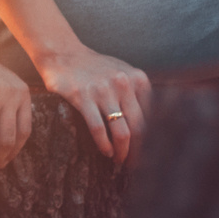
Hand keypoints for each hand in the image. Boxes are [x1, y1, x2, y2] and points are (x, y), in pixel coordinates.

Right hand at [36, 45, 152, 164]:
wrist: (63, 53)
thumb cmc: (95, 68)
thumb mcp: (123, 72)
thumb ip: (138, 92)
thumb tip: (155, 123)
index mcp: (138, 79)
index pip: (153, 116)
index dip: (154, 138)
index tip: (150, 153)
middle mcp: (123, 83)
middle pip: (140, 127)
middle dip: (140, 151)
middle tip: (136, 164)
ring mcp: (103, 90)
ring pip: (121, 131)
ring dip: (123, 152)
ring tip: (120, 160)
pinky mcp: (83, 97)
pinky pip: (98, 129)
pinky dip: (104, 145)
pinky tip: (105, 152)